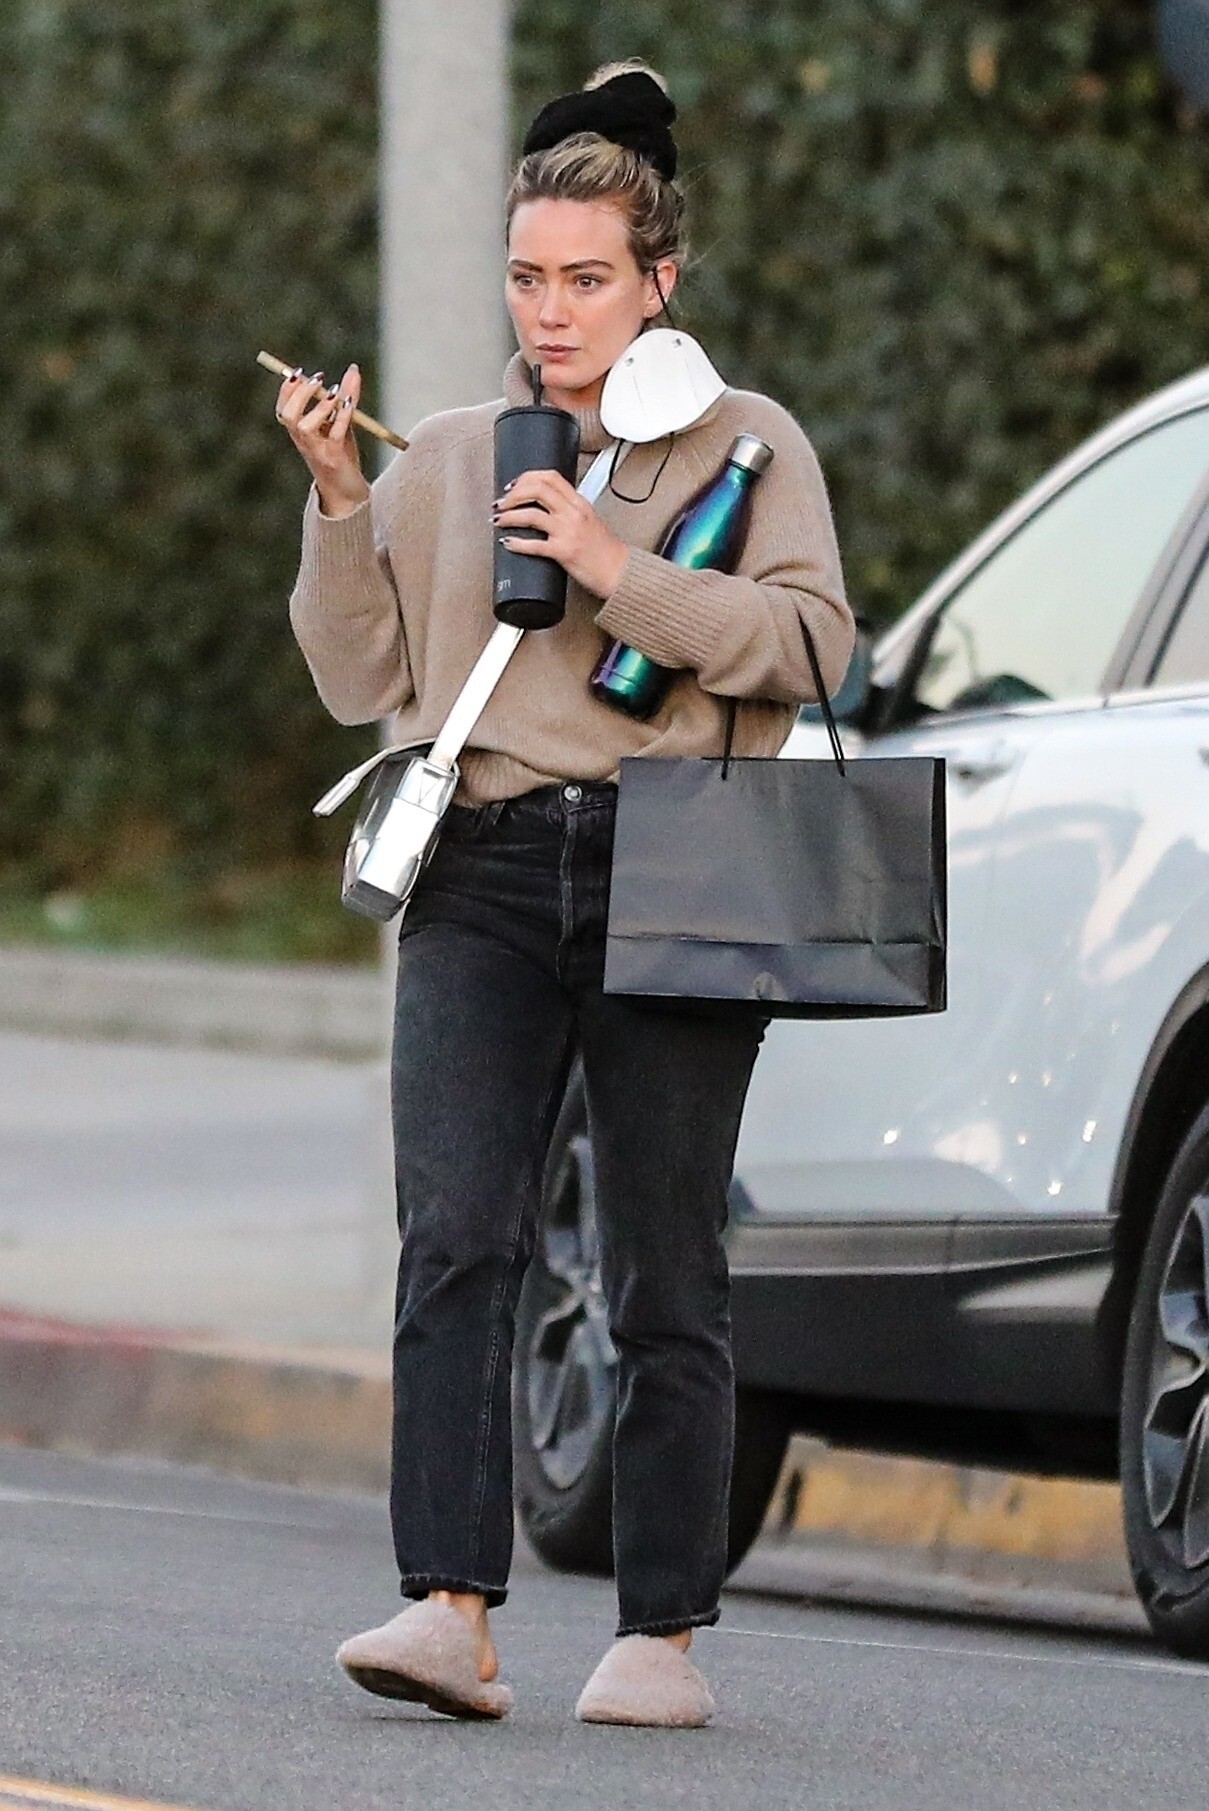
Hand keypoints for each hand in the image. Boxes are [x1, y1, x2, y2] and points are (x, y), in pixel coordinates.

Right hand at [275, 363, 370, 518]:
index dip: (286, 390)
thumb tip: (353, 369)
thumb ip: (346, 396)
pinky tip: (349, 403)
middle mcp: (303, 442)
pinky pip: (334, 435)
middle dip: (299, 394)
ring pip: (305, 427)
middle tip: (318, 378)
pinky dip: (342, 417)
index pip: (283, 409)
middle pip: (288, 415)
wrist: (348, 492)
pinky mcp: (334, 458)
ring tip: (334, 393)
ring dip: (319, 406)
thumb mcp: (343, 423)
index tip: (296, 372)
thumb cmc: (341, 456)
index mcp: (299, 433)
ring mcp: (317, 451)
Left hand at [493, 469, 628, 598]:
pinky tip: (508, 543)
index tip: (513, 485)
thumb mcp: (590, 521)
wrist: (620, 572)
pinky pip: (534, 545)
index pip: (550, 477)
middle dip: (513, 494)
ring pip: (531, 514)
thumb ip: (570, 511)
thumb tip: (547, 507)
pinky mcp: (564, 552)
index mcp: (579, 503)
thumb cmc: (605, 551)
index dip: (526, 477)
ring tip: (498, 520)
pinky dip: (516, 543)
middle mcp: (573, 513)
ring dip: (509, 516)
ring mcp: (568, 532)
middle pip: (537, 490)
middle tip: (501, 503)